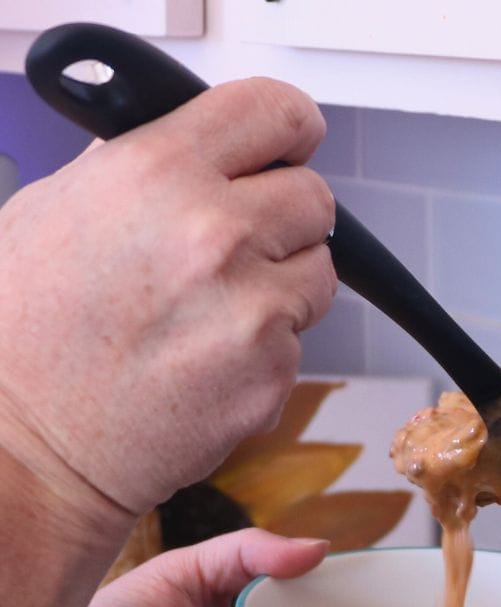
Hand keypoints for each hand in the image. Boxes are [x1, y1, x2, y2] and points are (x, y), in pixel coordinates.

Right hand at [0, 78, 335, 532]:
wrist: (27, 445)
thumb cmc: (25, 338)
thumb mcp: (55, 210)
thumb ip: (135, 165)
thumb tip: (191, 145)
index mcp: (160, 173)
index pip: (277, 113)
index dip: (288, 131)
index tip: (289, 147)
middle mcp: (215, 236)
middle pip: (314, 199)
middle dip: (282, 222)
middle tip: (236, 252)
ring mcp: (251, 313)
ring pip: (318, 275)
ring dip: (280, 290)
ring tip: (210, 317)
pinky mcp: (270, 378)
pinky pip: (297, 346)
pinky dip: (264, 354)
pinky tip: (204, 365)